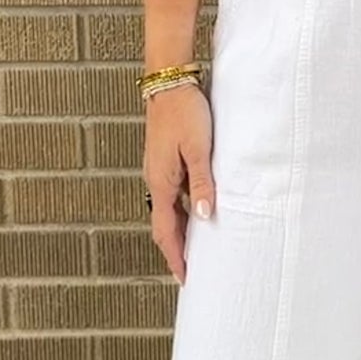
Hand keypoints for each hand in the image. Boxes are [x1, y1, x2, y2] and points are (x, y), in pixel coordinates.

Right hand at [144, 82, 215, 285]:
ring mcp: (158, 170)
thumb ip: (203, 184)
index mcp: (161, 182)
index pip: (165, 231)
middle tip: (189, 270)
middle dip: (175, 249)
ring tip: (196, 246)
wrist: (169, 82)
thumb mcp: (199, 150)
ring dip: (179, 230)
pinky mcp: (165, 160)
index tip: (184, 277)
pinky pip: (172, 194)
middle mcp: (155, 179)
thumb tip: (205, 216)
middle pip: (163, 224)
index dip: (175, 256)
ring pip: (167, 209)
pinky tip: (197, 210)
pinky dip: (182, 210)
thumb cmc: (184, 112)